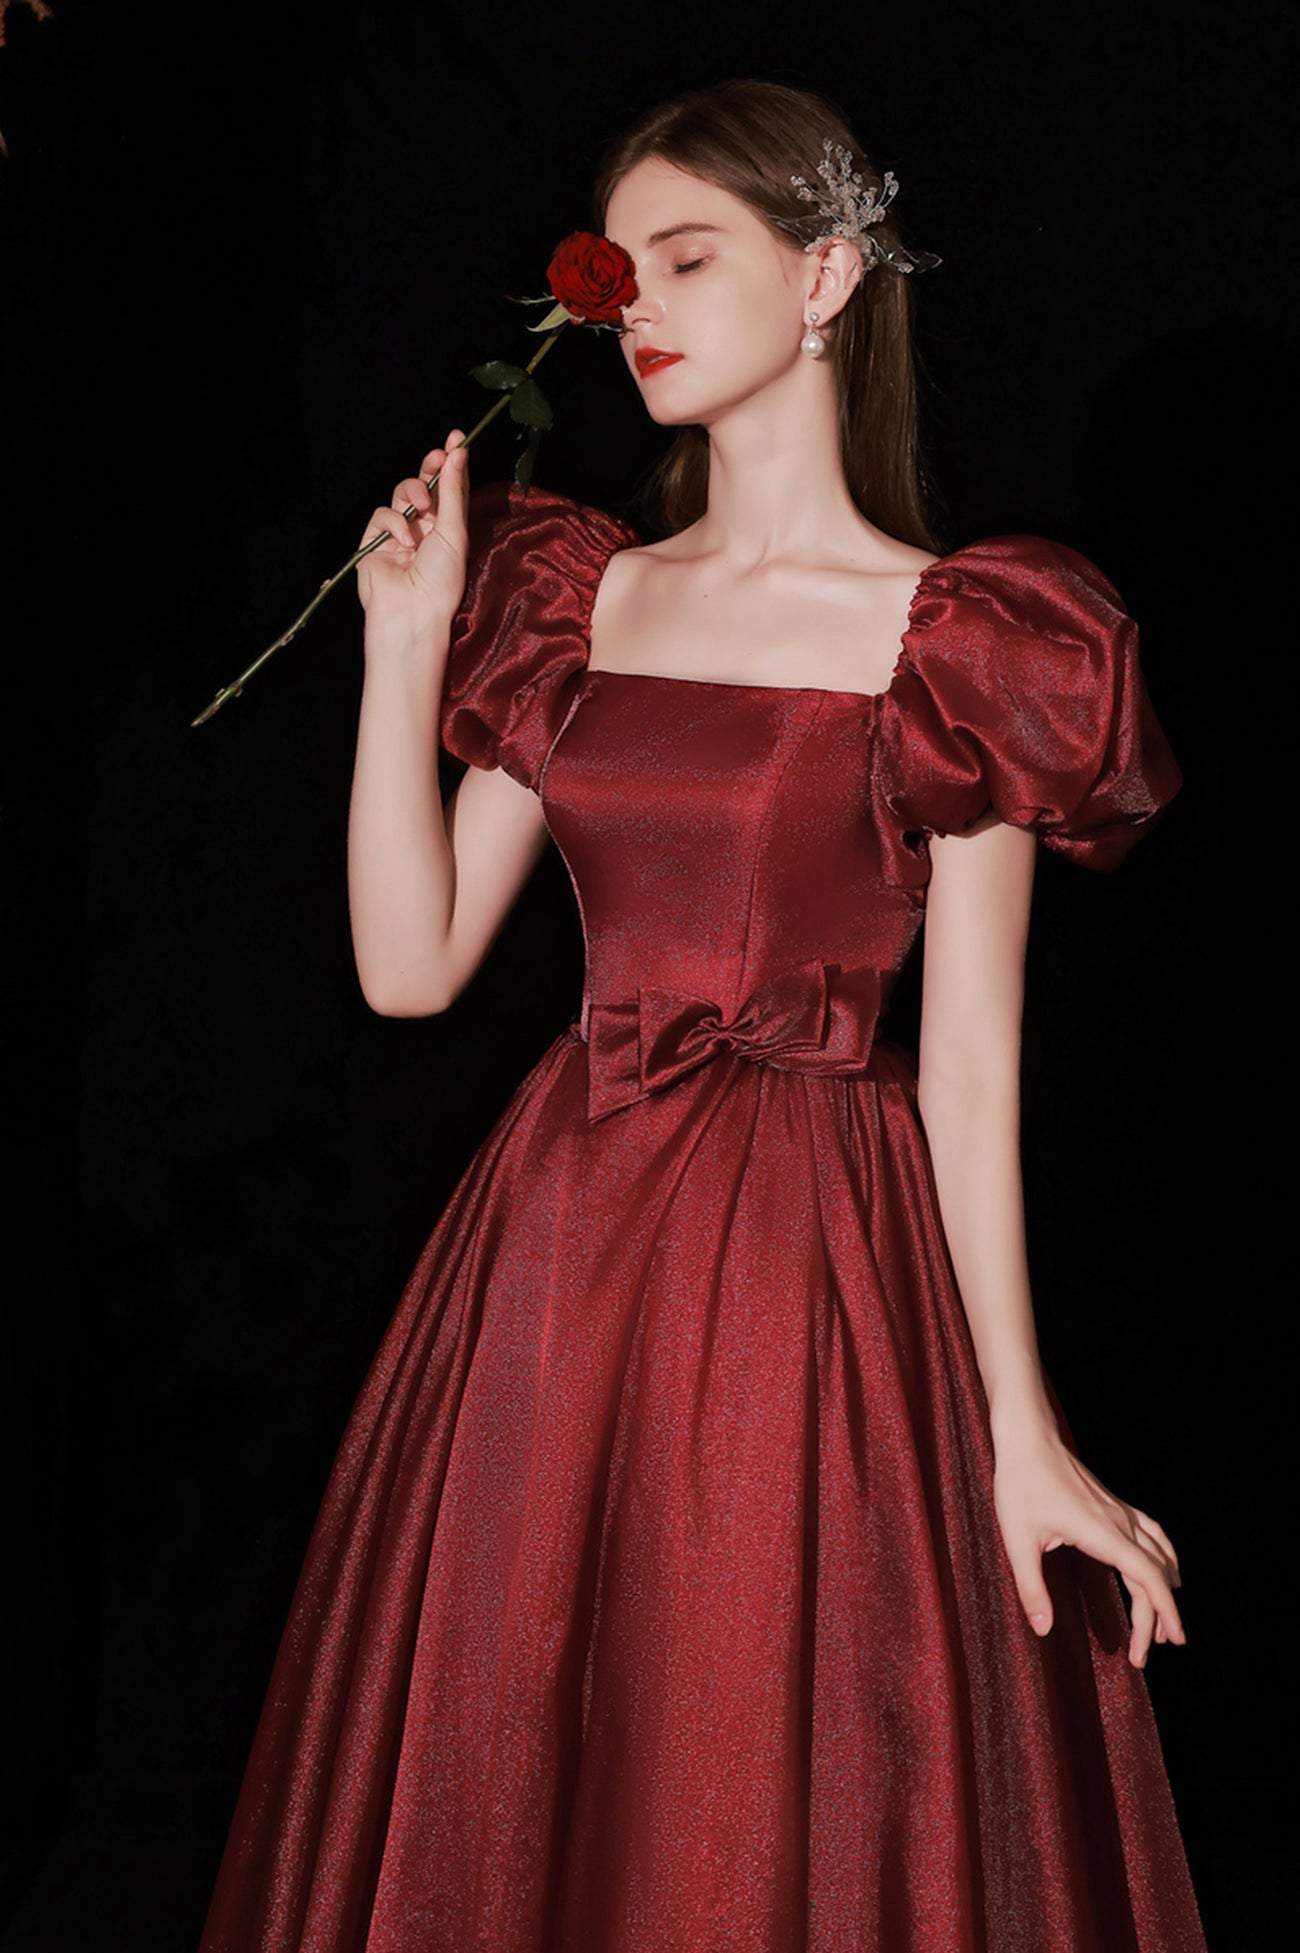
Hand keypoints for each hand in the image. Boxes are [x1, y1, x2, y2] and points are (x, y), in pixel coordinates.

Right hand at [356, 431, 469, 647]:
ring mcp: (398, 532)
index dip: (452, 462)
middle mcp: (424, 527)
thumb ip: (452, 491)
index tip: (457, 437)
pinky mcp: (375, 540)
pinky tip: (405, 541)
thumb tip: (458, 452)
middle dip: (430, 467)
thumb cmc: (442, 580)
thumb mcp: (454, 532)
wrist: (412, 612)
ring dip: (412, 494)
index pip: (450, 486)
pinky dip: (393, 522)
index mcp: (448, 527)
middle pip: (424, 484)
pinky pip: (381, 514)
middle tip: (437, 456)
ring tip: (422, 509)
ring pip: (400, 493)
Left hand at [992, 1422, 1184, 1667]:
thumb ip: (1031, 1588)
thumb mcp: (1018, 1541)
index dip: (1163, 1612)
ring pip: (1157, 1554)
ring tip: (1165, 1621)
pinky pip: (1152, 1532)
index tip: (1169, 1642)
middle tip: (1146, 1654)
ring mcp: (1119, 1511)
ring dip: (1165, 1587)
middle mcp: (1119, 1522)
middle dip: (1158, 1616)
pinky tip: (1166, 1567)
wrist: (1027, 1438)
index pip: (1148, 1578)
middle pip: (1154, 1574)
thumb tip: (1044, 1630)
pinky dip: (1164, 1555)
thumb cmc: (1020, 1485)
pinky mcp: (1112, 1504)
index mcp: (1103, 1533)